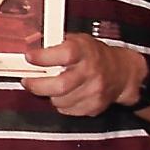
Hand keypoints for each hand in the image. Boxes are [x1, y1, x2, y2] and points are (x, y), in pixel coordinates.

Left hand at [22, 34, 141, 115]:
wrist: (121, 71)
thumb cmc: (93, 54)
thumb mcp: (76, 40)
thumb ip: (54, 43)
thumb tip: (30, 46)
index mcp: (84, 51)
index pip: (65, 54)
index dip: (43, 57)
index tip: (30, 58)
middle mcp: (91, 72)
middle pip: (60, 85)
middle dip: (37, 85)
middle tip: (28, 81)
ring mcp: (94, 91)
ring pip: (60, 101)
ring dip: (49, 95)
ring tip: (50, 85)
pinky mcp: (95, 106)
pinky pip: (68, 110)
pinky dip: (61, 104)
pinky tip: (65, 94)